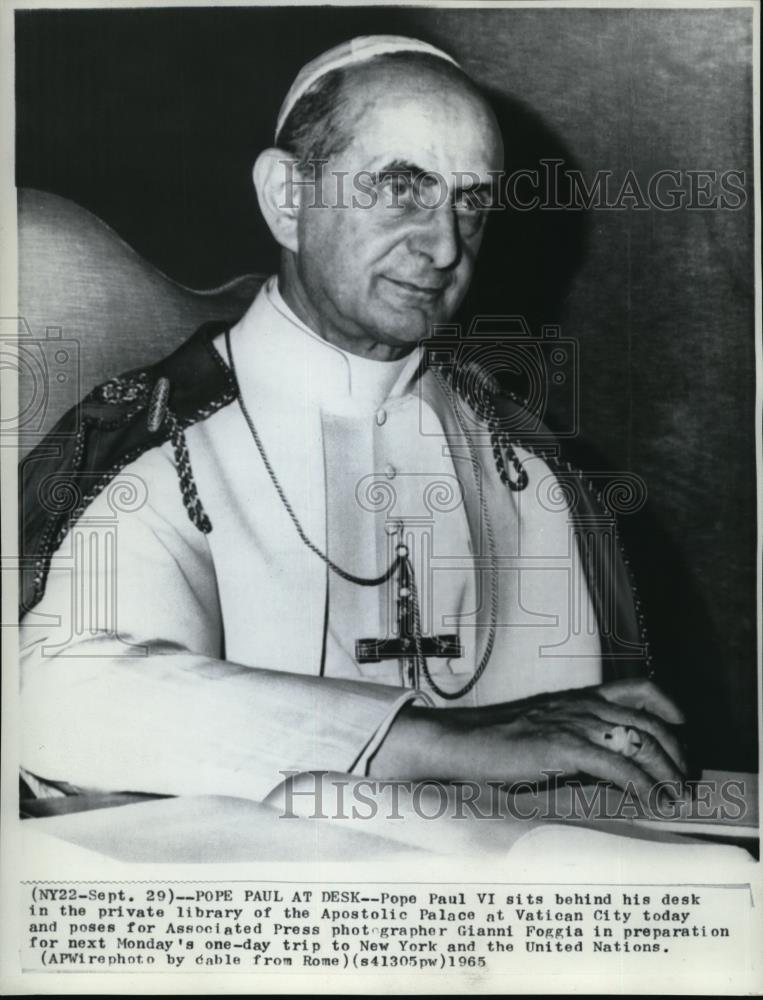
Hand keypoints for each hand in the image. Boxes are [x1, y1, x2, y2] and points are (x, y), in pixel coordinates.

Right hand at [370, 678, 687, 799]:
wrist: (458, 740)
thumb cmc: (493, 741)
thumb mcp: (539, 728)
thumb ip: (570, 736)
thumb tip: (600, 762)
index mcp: (575, 698)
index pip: (637, 688)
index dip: (666, 707)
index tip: (681, 728)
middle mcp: (580, 705)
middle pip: (647, 721)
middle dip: (674, 752)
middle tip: (682, 779)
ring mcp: (571, 722)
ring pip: (637, 742)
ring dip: (664, 773)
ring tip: (673, 796)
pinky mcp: (561, 746)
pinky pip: (614, 764)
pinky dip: (639, 784)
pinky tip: (647, 800)